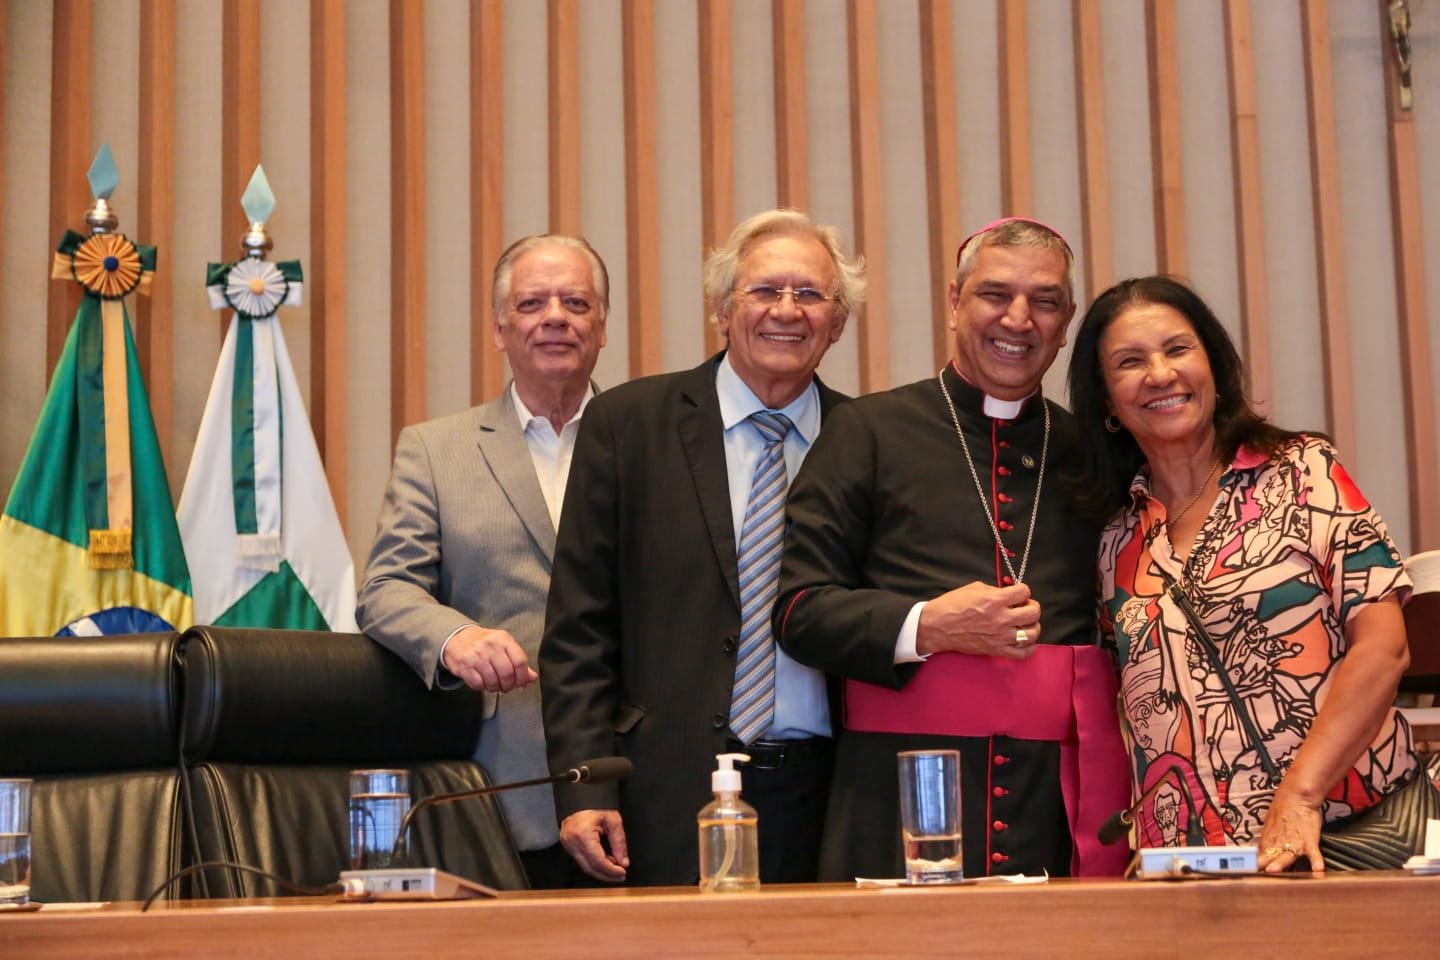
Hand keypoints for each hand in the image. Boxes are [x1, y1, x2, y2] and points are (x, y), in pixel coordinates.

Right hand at [441, 625, 537, 692]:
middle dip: (508, 685)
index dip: (522, 677)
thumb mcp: (504, 646)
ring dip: (495, 688)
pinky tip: (482, 682)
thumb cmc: (485, 644)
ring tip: (493, 684)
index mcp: (504, 639)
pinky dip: (482, 687)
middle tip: (505, 687)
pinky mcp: (465, 665)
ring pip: (493, 681)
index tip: (521, 685)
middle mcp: (491, 645)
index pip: (520, 661)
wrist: (458, 638)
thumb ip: (518, 662)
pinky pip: (478, 684)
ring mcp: (477, 655)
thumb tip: (532, 678)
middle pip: (507, 673)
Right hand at [560, 809, 629, 881]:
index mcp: (582, 834)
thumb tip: (623, 862)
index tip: (622, 872)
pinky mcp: (568, 847)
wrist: (580, 799)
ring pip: (585, 867)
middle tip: (620, 876)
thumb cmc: (596, 805)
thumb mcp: (613, 820)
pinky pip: (582, 861)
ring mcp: (567, 845)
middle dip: (607, 875)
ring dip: (601, 871)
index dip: (611, 870)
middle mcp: (572, 842)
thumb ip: (619, 842)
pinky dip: (595, 864)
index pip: (597, 860)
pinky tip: (606, 862)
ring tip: (615, 870)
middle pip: (590, 867)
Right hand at [916, 582, 1041, 659]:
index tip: (1017, 593)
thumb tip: (1009, 592)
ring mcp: (1000, 636)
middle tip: (1023, 606)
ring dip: (1032, 626)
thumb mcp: (974, 588)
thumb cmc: (952, 605)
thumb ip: (995, 590)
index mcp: (994, 600)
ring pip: (1032, 633)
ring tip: (1024, 623)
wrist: (937, 626)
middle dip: (1031, 606)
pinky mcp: (996, 650)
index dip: (1022, 590)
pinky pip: (1023, 653)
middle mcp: (1000, 618)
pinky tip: (1024, 640)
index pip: (1024, 592)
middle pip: (1034, 612)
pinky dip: (1029, 647)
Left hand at [1256, 787, 1323, 873]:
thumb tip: (1259, 853)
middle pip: (1268, 857)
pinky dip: (1316, 863)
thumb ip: (1267, 841)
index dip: (1253, 867)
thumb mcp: (1270, 825)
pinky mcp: (1310, 842)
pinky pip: (1314, 855)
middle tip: (1252, 874)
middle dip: (1260, 866)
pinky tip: (1318, 872)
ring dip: (1279, 863)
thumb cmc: (1284, 810)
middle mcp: (1279, 843)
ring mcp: (1295, 843)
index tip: (1247, 875)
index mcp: (1268, 840)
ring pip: (1286, 856)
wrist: (1298, 797)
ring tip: (1272, 870)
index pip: (1258, 857)